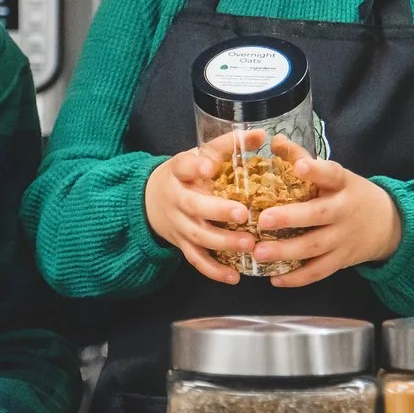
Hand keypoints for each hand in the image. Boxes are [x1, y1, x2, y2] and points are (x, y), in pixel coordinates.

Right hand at [142, 134, 258, 282]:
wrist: (151, 200)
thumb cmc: (187, 175)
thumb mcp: (201, 155)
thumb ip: (229, 146)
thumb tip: (262, 135)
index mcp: (180, 172)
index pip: (184, 166)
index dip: (195, 167)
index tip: (209, 167)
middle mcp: (176, 198)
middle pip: (193, 205)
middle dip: (217, 211)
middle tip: (243, 213)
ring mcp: (178, 224)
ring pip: (197, 235)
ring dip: (223, 242)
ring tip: (249, 244)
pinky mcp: (181, 244)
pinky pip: (196, 259)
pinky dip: (213, 270)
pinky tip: (234, 277)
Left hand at [245, 137, 402, 285]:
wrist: (388, 224)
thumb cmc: (349, 194)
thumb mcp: (334, 174)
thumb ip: (303, 157)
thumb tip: (274, 140)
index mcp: (343, 184)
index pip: (331, 173)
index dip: (315, 170)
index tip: (299, 166)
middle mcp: (344, 210)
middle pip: (319, 214)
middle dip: (291, 218)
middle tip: (263, 220)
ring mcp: (344, 237)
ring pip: (315, 246)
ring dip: (286, 251)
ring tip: (259, 252)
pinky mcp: (342, 260)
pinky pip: (319, 271)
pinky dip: (298, 278)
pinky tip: (275, 279)